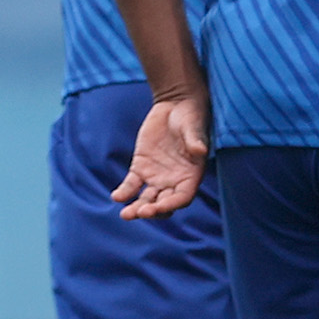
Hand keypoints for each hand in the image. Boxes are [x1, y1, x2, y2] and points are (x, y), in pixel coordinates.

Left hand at [112, 92, 210, 220]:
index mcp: (191, 176)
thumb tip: (201, 150)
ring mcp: (156, 176)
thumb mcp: (194, 127)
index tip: (158, 207)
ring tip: (125, 214)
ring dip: (136, 208)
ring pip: (146, 199)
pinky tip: (117, 197)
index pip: (181, 198)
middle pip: (163, 204)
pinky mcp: (141, 167)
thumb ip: (196, 141)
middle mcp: (173, 181)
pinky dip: (125, 192)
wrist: (175, 104)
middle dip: (153, 211)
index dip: (171, 205)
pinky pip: (132, 185)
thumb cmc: (191, 116)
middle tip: (140, 212)